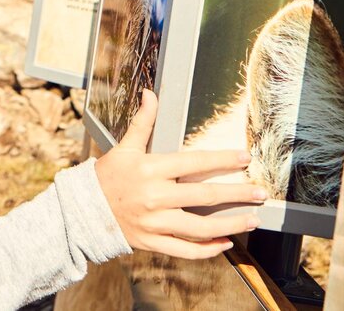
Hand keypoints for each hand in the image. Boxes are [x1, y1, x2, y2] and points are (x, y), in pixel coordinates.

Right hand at [94, 89, 266, 258]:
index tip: (244, 158)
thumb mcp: (123, 147)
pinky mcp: (152, 242)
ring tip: (252, 220)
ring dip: (230, 225)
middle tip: (260, 193)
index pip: (194, 163)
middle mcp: (155, 197)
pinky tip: (225, 244)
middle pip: (204, 196)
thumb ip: (142, 122)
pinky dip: (207, 249)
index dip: (222, 159)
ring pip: (199, 228)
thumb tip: (150, 93)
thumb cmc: (106, 177)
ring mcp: (154, 222)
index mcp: (150, 169)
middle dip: (237, 194)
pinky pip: (184, 249)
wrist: (83, 211)